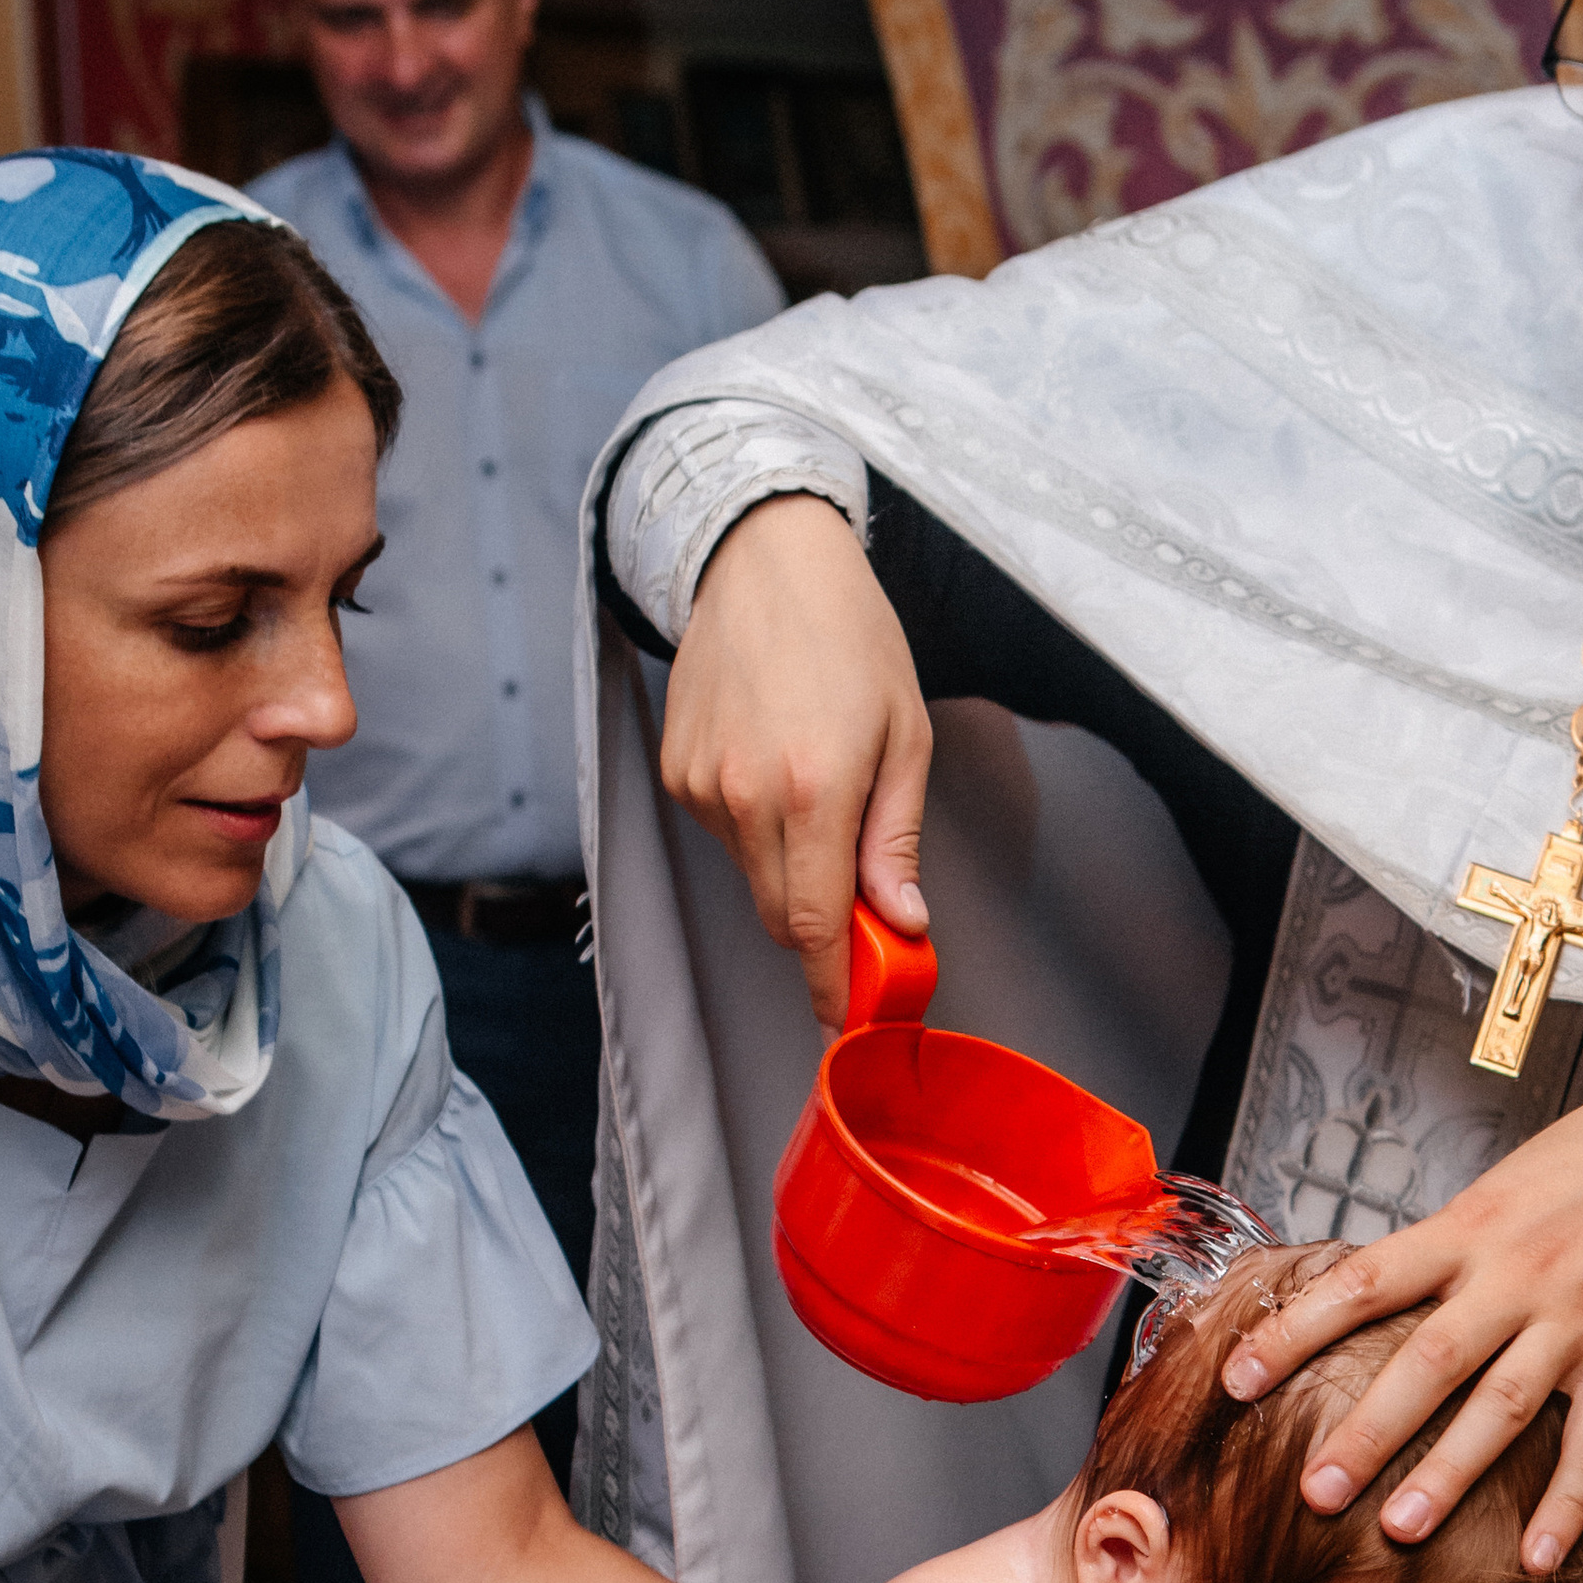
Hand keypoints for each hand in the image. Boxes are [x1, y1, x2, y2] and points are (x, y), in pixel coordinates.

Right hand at [664, 495, 931, 1029]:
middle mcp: (746, 797)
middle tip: (868, 904)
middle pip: (782, 917)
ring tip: (819, 788)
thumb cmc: (851, 637)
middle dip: (824, 929)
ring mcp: (702, 786)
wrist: (762, 562)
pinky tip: (776, 763)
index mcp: (814, 789)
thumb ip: (896, 839)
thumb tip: (903, 924)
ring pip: (753, 877)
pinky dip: (757, 828)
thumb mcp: (906, 735)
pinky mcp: (675, 773)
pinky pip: (724, 835)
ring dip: (791, 868)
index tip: (850, 1020)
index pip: (818, 926)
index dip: (834, 985)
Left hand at [1222, 1059, 1582, 1570]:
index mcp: (1466, 1229)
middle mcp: (1514, 1275)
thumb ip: (1439, 1255)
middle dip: (1368, 1430)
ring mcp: (1576, 1319)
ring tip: (1400, 1529)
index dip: (1296, 1330)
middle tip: (1314, 1490)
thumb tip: (1360, 1307)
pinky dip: (1568, 1503)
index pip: (1363, 1282)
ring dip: (1450, 1473)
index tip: (1236, 1377)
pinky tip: (1535, 1556)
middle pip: (1427, 1360)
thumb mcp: (1497, 1192)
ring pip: (1504, 1407)